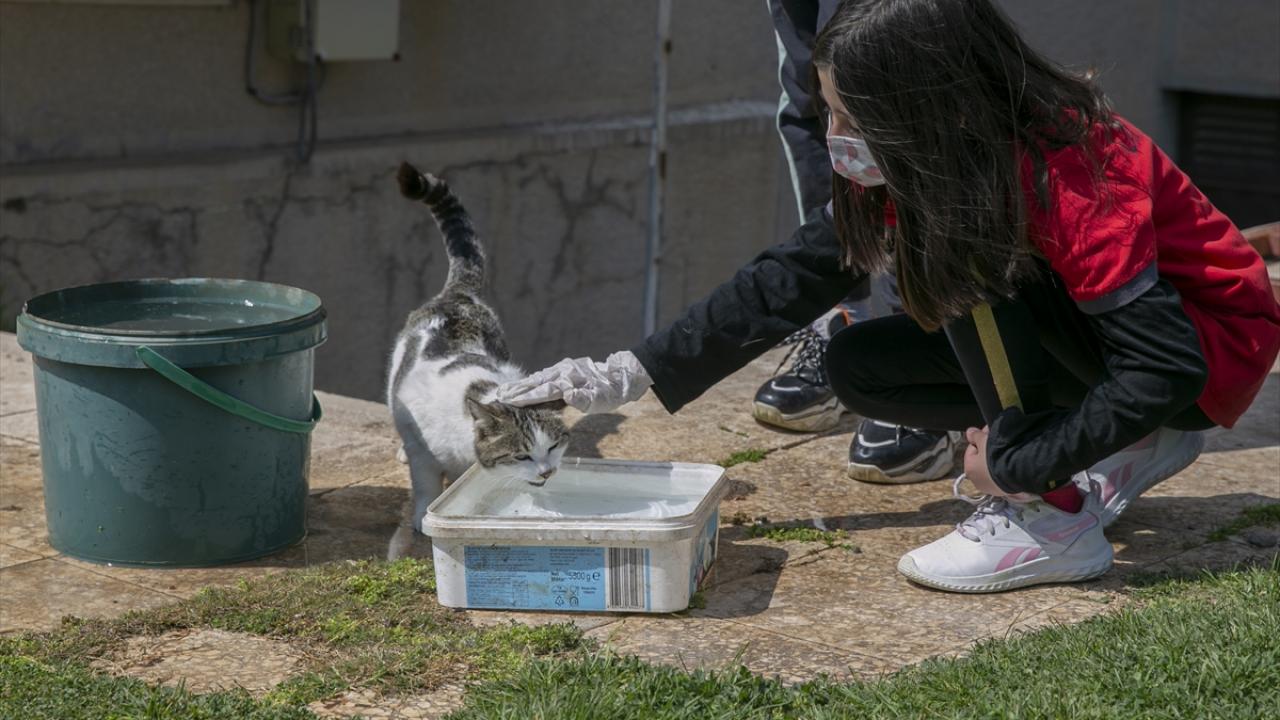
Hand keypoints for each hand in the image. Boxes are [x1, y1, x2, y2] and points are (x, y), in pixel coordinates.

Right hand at [497, 351, 652, 413]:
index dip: (526, 396)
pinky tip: (522, 386)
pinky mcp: (564, 370)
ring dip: (521, 385)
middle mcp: (563, 372)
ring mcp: (563, 369)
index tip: (510, 401)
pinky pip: (543, 376)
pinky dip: (530, 382)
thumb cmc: (611, 392)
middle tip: (498, 396)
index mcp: (570, 380)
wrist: (621, 376)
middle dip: (516, 389)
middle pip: (536, 381)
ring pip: (538, 378)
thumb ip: (584, 399)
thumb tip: (568, 395)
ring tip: (504, 392)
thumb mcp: (602, 400)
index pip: (544, 390)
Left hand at [963, 426, 1006, 496]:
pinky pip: (1001, 477)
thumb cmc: (996, 457)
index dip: (980, 439)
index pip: (972, 449)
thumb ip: (975, 436)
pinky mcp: (1004, 491)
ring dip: (996, 460)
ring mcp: (991, 488)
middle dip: (988, 450)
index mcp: (969, 469)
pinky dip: (1004, 469)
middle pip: (981, 460)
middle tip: (997, 440)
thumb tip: (969, 432)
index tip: (988, 433)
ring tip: (1006, 450)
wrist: (1017, 472)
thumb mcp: (984, 441)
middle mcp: (977, 482)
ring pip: (991, 469)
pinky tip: (1011, 461)